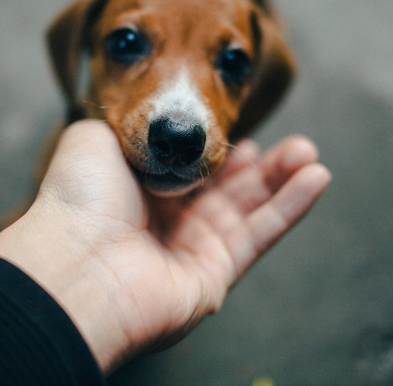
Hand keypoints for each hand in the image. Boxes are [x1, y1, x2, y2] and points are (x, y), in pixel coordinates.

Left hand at [0, 120, 330, 373]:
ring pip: (250, 210)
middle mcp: (167, 221)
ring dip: (283, 180)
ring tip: (309, 153)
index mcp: (139, 189)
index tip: (242, 130)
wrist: (76, 262)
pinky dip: (291, 207)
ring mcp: (192, 250)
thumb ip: (129, 121)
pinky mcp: (215, 275)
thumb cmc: (79, 198)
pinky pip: (260, 235)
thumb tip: (154, 116)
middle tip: (292, 142)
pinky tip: (317, 178)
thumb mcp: (94, 135)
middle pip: (227, 189)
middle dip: (262, 165)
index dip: (220, 149)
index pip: (192, 168)